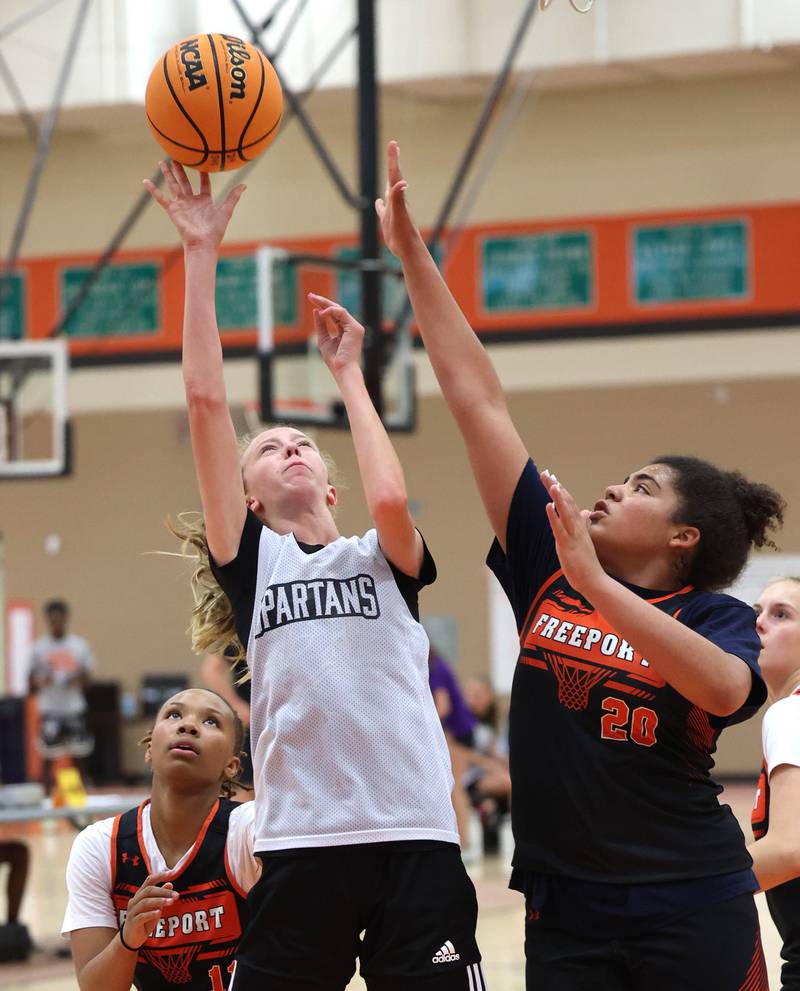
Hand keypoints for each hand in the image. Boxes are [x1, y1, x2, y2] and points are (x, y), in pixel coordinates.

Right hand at [120, 872, 177, 950]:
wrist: (132, 939)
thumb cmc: (145, 921)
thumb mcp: (155, 908)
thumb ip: (161, 896)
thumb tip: (170, 884)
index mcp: (140, 894)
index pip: (149, 880)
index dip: (160, 876)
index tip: (172, 873)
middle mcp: (135, 900)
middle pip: (149, 890)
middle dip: (163, 892)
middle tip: (176, 895)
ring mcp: (132, 911)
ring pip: (145, 902)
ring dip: (159, 901)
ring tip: (171, 902)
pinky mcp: (132, 923)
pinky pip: (141, 916)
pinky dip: (150, 913)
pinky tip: (159, 912)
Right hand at [143, 160, 244, 250]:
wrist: (203, 244)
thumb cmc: (215, 231)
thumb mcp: (226, 211)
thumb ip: (233, 197)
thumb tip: (244, 185)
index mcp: (205, 201)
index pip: (203, 183)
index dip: (203, 173)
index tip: (202, 161)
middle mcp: (192, 201)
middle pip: (185, 181)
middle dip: (181, 169)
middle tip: (176, 155)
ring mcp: (181, 205)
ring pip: (173, 185)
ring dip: (168, 174)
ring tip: (162, 161)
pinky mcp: (173, 210)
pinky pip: (161, 198)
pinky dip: (153, 190)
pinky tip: (145, 181)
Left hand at [308, 293, 364, 376]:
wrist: (342, 369)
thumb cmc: (334, 359)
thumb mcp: (324, 339)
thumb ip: (321, 325)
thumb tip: (317, 311)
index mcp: (346, 331)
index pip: (334, 315)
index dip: (323, 307)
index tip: (312, 300)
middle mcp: (352, 327)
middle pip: (337, 310)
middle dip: (323, 301)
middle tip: (310, 295)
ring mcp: (355, 327)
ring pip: (339, 309)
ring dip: (325, 303)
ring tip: (314, 300)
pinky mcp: (355, 328)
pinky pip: (342, 313)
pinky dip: (331, 311)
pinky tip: (322, 312)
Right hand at [375, 140, 417, 257]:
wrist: (408, 249)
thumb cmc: (404, 233)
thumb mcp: (399, 214)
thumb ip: (398, 198)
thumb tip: (401, 182)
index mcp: (398, 197)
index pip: (394, 174)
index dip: (393, 159)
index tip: (393, 143)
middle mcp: (397, 201)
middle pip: (394, 177)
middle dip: (393, 163)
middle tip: (393, 148)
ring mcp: (392, 211)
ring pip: (389, 192)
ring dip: (388, 180)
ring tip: (389, 171)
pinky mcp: (388, 221)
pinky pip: (383, 209)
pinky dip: (380, 204)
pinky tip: (379, 202)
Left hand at [540, 470, 606, 597]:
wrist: (594, 581)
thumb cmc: (587, 563)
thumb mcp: (583, 539)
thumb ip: (583, 524)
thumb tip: (586, 511)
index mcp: (579, 526)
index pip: (569, 503)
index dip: (560, 490)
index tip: (552, 477)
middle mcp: (577, 528)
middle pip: (567, 503)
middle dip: (556, 487)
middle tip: (546, 473)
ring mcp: (574, 536)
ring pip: (566, 513)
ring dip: (559, 498)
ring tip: (552, 483)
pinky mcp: (569, 546)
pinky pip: (560, 529)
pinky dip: (554, 517)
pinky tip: (548, 507)